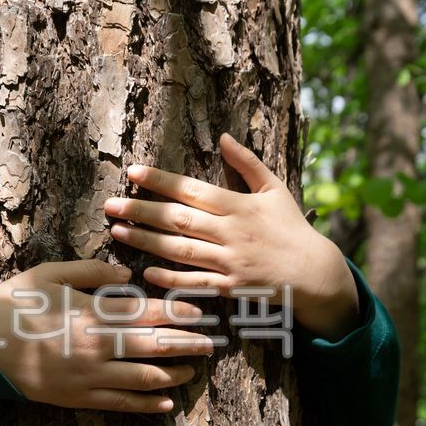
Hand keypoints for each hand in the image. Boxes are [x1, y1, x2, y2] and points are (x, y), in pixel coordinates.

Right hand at [0, 260, 213, 413]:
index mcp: (92, 314)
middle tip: (211, 343)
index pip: (148, 314)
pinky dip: (147, 405)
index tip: (200, 312)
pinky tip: (166, 403)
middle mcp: (98, 348)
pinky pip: (122, 404)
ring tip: (192, 370)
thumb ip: (90, 270)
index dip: (178, 313)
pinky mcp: (80, 398)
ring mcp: (90, 377)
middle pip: (155, 347)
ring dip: (174, 375)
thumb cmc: (16, 304)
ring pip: (144, 380)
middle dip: (188, 345)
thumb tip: (125, 274)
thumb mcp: (49, 274)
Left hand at [104, 133, 359, 340]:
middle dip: (142, 211)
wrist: (314, 273)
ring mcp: (230, 262)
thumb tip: (224, 136)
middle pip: (179, 219)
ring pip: (180, 250)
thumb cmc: (291, 228)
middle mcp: (231, 233)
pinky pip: (195, 283)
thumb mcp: (274, 189)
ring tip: (118, 232)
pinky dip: (171, 278)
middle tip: (111, 205)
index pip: (192, 190)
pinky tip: (146, 272)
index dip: (161, 181)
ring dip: (146, 242)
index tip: (132, 172)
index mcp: (239, 206)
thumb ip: (247, 164)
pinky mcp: (230, 288)